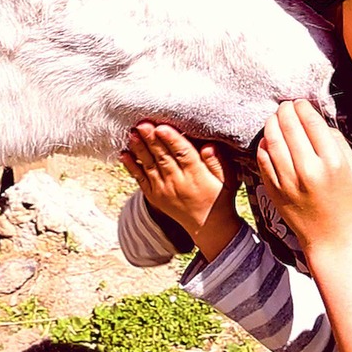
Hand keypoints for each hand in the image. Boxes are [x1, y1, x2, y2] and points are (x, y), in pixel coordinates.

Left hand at [120, 123, 239, 259]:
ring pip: (150, 166)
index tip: (162, 127)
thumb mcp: (227, 179)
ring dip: (140, 149)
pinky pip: (141, 180)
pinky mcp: (154, 196)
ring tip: (132, 134)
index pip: (183, 154)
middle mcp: (178, 183)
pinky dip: (132, 167)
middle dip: (152, 140)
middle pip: (163, 157)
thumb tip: (208, 146)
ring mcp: (164, 190)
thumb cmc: (219, 196)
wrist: (207, 226)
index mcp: (197, 175)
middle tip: (142, 124)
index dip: (172, 140)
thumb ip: (217, 162)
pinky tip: (124, 154)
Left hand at [257, 100, 351, 257]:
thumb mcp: (351, 166)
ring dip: (271, 123)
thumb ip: (335, 139)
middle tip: (285, 106)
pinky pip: (263, 159)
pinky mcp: (273, 189)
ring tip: (275, 118)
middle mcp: (309, 170)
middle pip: (289, 127)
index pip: (311, 123)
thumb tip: (312, 118)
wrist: (330, 234)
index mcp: (331, 162)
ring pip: (272, 140)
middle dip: (285, 111)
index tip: (300, 103)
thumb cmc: (343, 196)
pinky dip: (264, 144)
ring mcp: (288, 181)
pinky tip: (269, 138)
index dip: (303, 107)